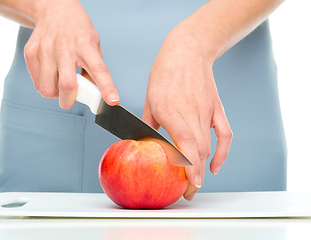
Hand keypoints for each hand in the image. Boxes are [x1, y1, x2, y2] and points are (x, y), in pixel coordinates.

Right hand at [24, 0, 118, 108]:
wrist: (53, 9)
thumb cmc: (76, 29)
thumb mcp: (93, 44)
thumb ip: (93, 67)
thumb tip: (92, 92)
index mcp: (85, 45)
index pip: (98, 70)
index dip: (106, 88)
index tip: (112, 100)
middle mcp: (65, 47)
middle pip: (67, 85)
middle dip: (70, 100)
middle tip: (72, 98)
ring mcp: (46, 50)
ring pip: (47, 89)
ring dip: (56, 95)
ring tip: (60, 85)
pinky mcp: (31, 52)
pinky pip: (37, 82)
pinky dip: (45, 86)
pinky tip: (51, 76)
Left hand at [142, 19, 232, 200]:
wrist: (188, 52)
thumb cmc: (165, 73)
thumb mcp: (149, 99)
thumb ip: (148, 124)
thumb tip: (143, 144)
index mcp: (170, 111)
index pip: (184, 145)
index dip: (188, 167)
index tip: (187, 185)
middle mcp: (191, 114)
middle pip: (198, 151)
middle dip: (194, 176)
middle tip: (186, 192)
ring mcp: (206, 111)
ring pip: (209, 146)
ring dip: (204, 169)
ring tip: (196, 184)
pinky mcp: (216, 109)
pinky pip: (224, 134)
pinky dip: (222, 152)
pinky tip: (216, 166)